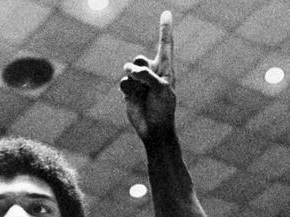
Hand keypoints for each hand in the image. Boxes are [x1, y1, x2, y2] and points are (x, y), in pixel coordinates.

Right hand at [120, 10, 175, 139]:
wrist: (154, 129)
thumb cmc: (163, 109)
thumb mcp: (161, 89)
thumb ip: (147, 75)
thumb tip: (128, 70)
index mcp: (165, 68)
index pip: (165, 45)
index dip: (165, 29)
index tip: (167, 13)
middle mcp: (152, 72)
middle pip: (139, 59)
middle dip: (140, 70)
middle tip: (146, 84)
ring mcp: (139, 81)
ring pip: (128, 70)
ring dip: (134, 83)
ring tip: (142, 95)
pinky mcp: (129, 90)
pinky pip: (123, 82)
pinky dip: (128, 90)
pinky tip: (134, 99)